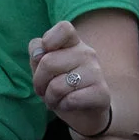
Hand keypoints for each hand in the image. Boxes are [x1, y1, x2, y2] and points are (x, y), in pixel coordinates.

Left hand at [28, 20, 111, 136]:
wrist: (86, 111)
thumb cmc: (61, 85)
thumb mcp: (44, 69)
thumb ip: (37, 55)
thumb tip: (38, 54)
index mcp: (74, 43)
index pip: (64, 28)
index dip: (48, 40)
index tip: (43, 57)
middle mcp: (87, 53)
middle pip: (48, 62)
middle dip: (38, 82)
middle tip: (43, 90)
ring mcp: (96, 72)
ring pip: (57, 86)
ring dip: (50, 98)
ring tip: (55, 100)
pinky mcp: (101, 92)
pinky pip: (71, 100)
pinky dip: (63, 106)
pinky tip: (68, 105)